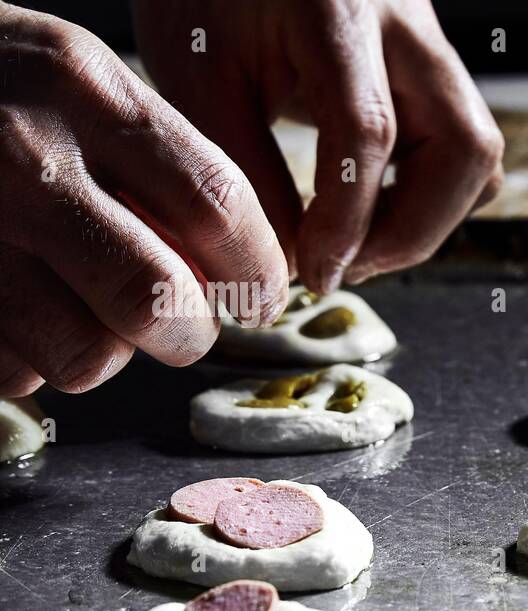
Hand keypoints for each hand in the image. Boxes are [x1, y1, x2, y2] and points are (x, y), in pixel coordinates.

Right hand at [0, 5, 287, 397]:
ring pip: (86, 355)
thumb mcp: (80, 82)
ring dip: (104, 351)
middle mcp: (23, 159)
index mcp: (84, 92)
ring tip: (85, 308)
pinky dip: (29, 359)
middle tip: (186, 327)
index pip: (217, 207)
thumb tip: (236, 269)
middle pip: (157, 300)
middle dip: (189, 333)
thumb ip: (160, 162)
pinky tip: (19, 308)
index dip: (257, 271)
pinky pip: (11, 371)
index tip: (262, 296)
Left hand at [134, 0, 504, 292]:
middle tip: (348, 265)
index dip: (348, 219)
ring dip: (428, 218)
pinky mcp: (436, 71)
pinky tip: (373, 209)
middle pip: (463, 148)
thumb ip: (246, 168)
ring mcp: (433, 46)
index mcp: (337, 12)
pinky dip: (430, 197)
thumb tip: (289, 263)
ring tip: (359, 244)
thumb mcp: (201, 75)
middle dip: (412, 229)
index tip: (315, 270)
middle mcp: (406, 25)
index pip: (369, 130)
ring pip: (478, 156)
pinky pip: (465, 150)